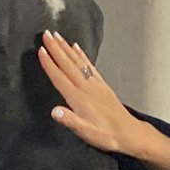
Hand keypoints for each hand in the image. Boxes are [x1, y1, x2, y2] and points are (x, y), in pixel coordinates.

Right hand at [38, 30, 143, 154]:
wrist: (129, 133)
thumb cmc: (106, 135)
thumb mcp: (86, 132)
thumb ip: (70, 120)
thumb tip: (54, 111)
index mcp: (78, 98)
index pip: (60, 77)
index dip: (49, 64)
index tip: (41, 50)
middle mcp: (86, 87)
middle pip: (67, 64)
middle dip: (55, 48)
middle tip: (46, 34)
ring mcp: (95, 84)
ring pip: (78, 62)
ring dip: (66, 48)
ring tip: (58, 36)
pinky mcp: (102, 85)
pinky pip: (90, 66)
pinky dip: (82, 55)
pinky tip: (77, 47)